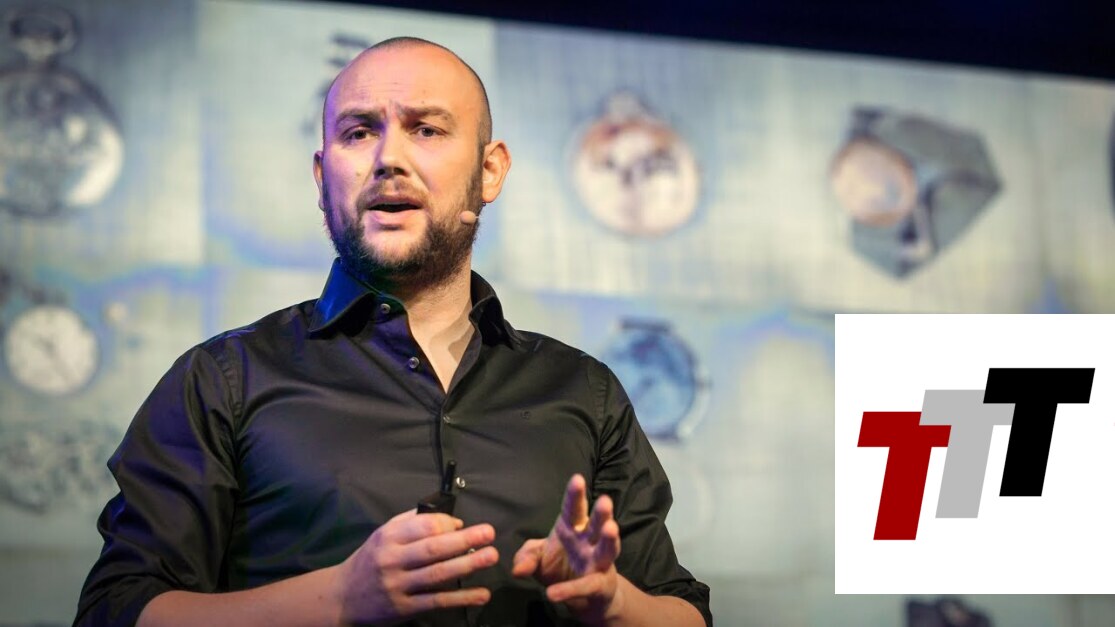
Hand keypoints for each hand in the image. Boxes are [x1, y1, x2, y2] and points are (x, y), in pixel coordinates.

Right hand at [334, 509, 498, 625]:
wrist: (341, 598)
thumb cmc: (370, 561)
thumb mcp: (383, 536)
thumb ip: (413, 524)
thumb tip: (453, 522)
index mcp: (388, 537)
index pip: (422, 527)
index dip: (447, 524)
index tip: (464, 525)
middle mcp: (392, 560)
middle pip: (433, 548)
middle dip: (464, 540)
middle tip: (489, 533)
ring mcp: (398, 586)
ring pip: (437, 575)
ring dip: (467, 566)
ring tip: (490, 557)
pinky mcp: (404, 609)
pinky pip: (437, 602)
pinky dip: (461, 598)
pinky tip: (481, 594)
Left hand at [512, 474, 621, 623]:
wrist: (584, 601)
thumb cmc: (561, 569)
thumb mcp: (538, 560)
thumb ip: (526, 557)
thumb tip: (517, 569)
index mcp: (574, 529)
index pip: (574, 509)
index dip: (575, 495)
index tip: (577, 479)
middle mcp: (589, 542)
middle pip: (596, 525)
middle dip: (601, 514)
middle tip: (605, 501)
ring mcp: (598, 563)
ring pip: (606, 550)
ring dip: (608, 540)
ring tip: (611, 528)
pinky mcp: (599, 586)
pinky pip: (586, 587)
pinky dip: (570, 590)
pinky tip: (554, 593)